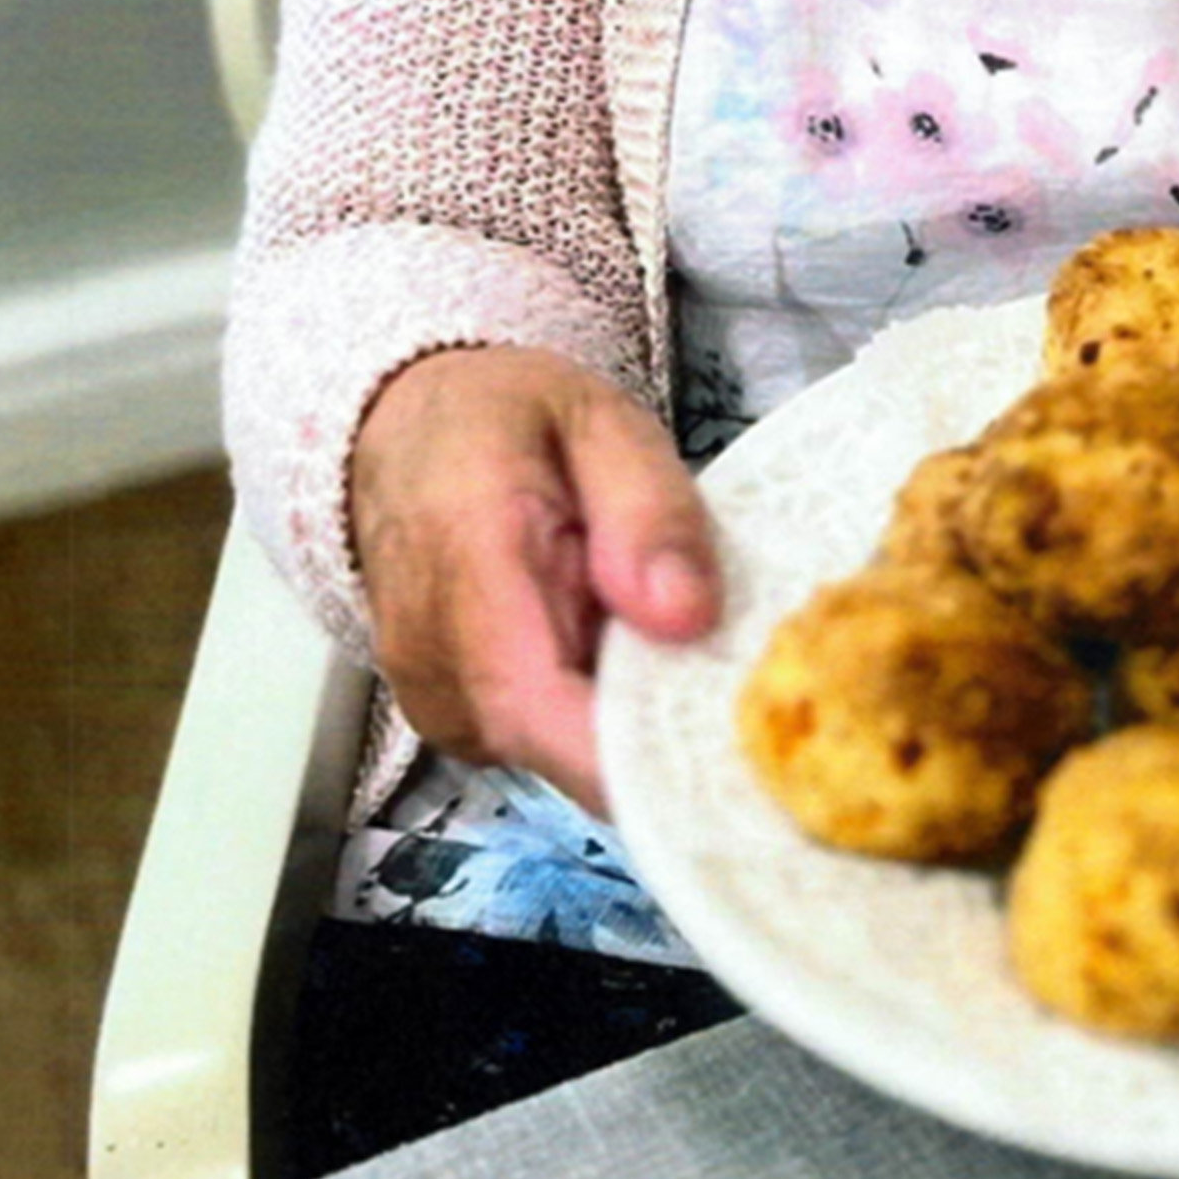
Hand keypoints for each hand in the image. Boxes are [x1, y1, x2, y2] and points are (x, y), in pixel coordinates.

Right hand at [348, 345, 718, 818]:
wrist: (407, 432)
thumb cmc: (506, 420)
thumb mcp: (599, 422)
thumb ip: (648, 512)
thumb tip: (687, 618)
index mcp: (466, 568)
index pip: (537, 707)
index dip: (636, 751)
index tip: (734, 747)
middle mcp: (435, 661)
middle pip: (566, 751)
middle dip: (671, 739)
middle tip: (771, 702)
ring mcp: (440, 702)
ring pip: (566, 757)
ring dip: (645, 726)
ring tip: (713, 662)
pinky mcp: (461, 719)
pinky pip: (551, 742)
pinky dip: (612, 717)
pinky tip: (652, 664)